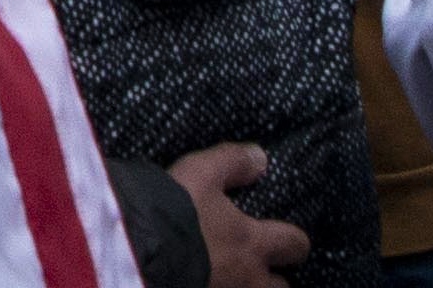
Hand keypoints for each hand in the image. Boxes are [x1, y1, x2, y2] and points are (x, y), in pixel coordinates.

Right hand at [170, 149, 307, 287]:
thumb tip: (261, 158)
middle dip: (275, 279)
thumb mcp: (202, 172)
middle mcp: (246, 277)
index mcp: (252, 243)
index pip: (294, 244)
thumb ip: (233, 162)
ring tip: (231, 275)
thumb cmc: (176, 209)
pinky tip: (206, 280)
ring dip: (246, 286)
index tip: (287, 235)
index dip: (294, 239)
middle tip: (261, 265)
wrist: (138, 248)